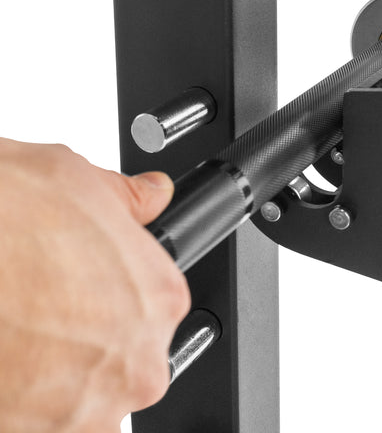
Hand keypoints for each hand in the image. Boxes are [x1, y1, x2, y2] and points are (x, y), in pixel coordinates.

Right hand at [0, 139, 189, 432]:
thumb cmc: (4, 215)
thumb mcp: (81, 181)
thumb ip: (130, 200)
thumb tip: (154, 194)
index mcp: (159, 299)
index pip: (155, 305)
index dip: (118, 292)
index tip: (88, 285)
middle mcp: (136, 363)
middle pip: (124, 360)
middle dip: (90, 340)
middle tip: (46, 309)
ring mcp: (84, 411)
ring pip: (81, 402)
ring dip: (55, 377)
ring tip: (18, 333)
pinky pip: (39, 425)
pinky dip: (21, 403)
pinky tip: (7, 360)